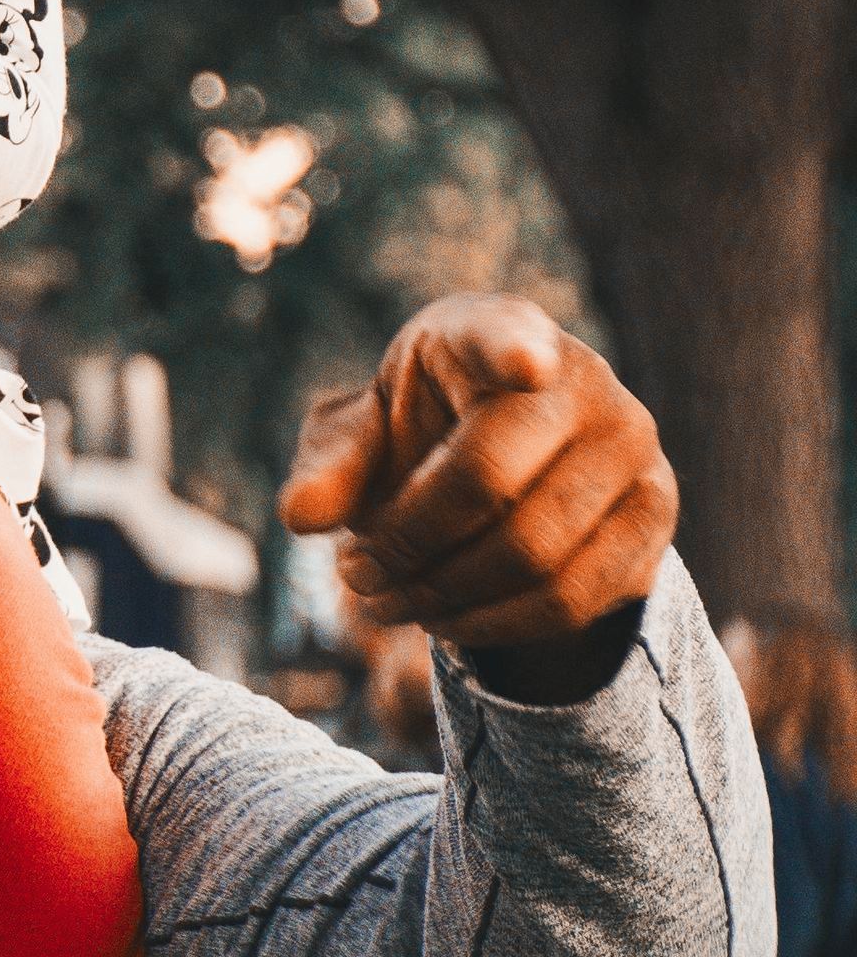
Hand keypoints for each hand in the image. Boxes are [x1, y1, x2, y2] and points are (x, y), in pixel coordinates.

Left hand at [279, 295, 676, 663]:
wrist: (511, 465)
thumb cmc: (421, 433)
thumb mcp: (362, 434)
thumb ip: (331, 463)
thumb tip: (302, 515)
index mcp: (497, 330)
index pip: (508, 337)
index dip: (515, 351)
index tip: (523, 366)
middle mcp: (583, 381)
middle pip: (492, 481)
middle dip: (408, 545)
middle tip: (356, 575)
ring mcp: (633, 448)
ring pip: (535, 555)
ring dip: (444, 596)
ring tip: (388, 603)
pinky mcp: (654, 518)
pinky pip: (572, 599)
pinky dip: (495, 625)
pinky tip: (446, 619)